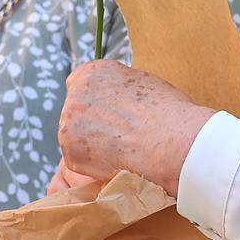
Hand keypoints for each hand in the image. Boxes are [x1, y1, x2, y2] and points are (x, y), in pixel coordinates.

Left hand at [57, 60, 213, 193]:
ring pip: (75, 138)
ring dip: (91, 145)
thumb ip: (119, 87)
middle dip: (91, 123)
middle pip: (75, 112)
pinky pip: (80, 162)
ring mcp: (68, 124)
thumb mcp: (143, 82)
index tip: (106, 113)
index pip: (79, 84)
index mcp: (93, 72)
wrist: (170, 142)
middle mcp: (75, 94)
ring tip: (121, 150)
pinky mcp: (71, 154)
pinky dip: (94, 166)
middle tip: (117, 135)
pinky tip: (117, 163)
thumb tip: (117, 98)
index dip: (95, 101)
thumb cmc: (167, 113)